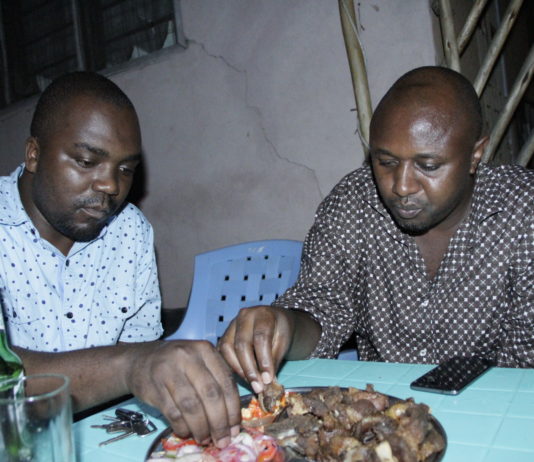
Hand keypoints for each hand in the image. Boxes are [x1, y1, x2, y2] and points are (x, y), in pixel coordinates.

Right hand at [125, 340, 240, 447]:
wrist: (138, 360)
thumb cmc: (176, 364)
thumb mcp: (199, 361)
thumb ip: (216, 380)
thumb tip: (232, 418)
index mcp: (205, 349)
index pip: (226, 382)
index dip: (233, 409)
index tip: (235, 428)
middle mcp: (188, 357)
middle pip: (211, 395)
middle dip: (219, 422)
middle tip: (222, 440)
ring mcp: (169, 371)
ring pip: (192, 406)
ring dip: (201, 428)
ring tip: (205, 439)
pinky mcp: (153, 387)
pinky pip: (173, 413)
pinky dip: (182, 427)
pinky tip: (187, 432)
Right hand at [218, 305, 293, 394]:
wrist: (274, 320)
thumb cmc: (280, 331)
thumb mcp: (283, 342)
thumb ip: (274, 359)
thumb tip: (266, 381)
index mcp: (263, 314)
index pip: (261, 338)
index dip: (264, 360)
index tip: (268, 379)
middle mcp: (244, 315)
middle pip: (242, 344)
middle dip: (249, 369)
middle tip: (258, 386)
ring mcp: (232, 324)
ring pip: (227, 348)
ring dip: (238, 370)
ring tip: (251, 383)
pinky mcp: (224, 334)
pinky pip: (222, 352)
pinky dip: (230, 366)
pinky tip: (241, 377)